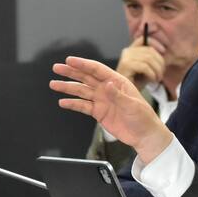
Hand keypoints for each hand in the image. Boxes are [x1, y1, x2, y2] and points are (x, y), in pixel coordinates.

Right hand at [50, 56, 171, 163]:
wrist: (144, 135)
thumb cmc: (143, 118)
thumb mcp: (132, 105)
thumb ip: (118, 95)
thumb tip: (106, 84)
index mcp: (117, 82)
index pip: (97, 70)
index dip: (83, 64)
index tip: (70, 60)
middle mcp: (108, 89)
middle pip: (86, 78)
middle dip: (71, 72)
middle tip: (57, 68)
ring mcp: (102, 100)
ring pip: (82, 91)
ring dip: (68, 87)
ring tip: (54, 84)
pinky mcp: (99, 112)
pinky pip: (83, 106)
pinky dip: (73, 104)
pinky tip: (63, 102)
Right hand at [116, 36, 165, 89]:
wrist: (126, 95)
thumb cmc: (137, 82)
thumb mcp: (147, 67)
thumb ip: (151, 58)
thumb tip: (163, 51)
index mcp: (131, 50)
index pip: (144, 39)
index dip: (155, 43)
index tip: (163, 51)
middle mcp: (127, 51)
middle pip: (149, 50)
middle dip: (160, 62)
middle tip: (161, 73)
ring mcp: (125, 58)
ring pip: (149, 59)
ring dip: (157, 70)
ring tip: (158, 78)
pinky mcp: (126, 66)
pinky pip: (145, 66)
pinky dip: (152, 74)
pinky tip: (152, 80)